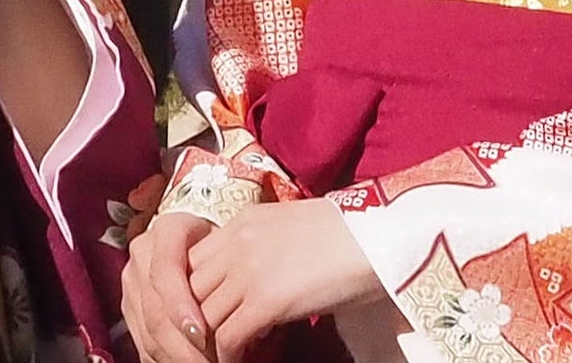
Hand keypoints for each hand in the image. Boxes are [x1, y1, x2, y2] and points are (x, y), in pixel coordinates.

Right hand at [123, 209, 217, 362]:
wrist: (199, 236)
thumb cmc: (223, 242)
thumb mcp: (230, 243)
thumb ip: (230, 270)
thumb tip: (242, 317)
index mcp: (167, 230)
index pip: (166, 271)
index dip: (181, 307)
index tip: (202, 336)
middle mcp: (143, 254)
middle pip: (154, 310)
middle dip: (182, 346)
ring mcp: (133, 281)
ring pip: (147, 331)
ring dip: (176, 357)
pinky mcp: (130, 306)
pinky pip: (143, 341)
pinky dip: (165, 359)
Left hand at [189, 200, 384, 362]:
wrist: (381, 235)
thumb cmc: (348, 237)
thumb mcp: (290, 232)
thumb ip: (261, 251)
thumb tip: (253, 288)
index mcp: (242, 222)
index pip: (194, 261)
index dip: (196, 293)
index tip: (211, 316)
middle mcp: (237, 243)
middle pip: (190, 290)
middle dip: (197, 321)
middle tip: (214, 342)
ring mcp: (248, 271)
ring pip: (204, 317)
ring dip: (214, 342)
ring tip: (231, 354)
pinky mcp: (266, 300)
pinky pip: (229, 337)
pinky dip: (232, 356)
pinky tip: (246, 360)